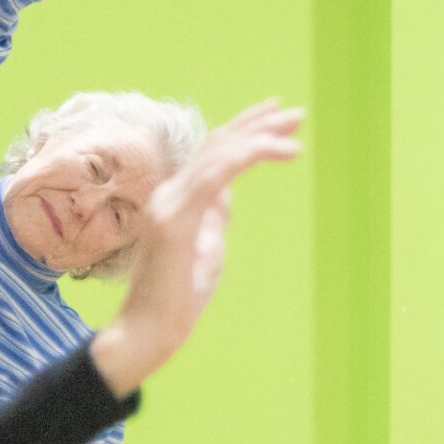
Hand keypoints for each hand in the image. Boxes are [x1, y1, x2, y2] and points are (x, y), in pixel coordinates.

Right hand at [89, 101, 303, 396]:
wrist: (148, 330)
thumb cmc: (177, 296)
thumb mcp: (206, 245)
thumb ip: (213, 215)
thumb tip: (227, 194)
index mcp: (178, 198)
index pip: (211, 152)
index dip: (243, 130)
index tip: (276, 118)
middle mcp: (171, 192)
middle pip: (216, 143)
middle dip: (257, 123)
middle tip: (295, 112)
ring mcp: (169, 203)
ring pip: (218, 152)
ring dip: (260, 136)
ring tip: (295, 128)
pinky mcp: (175, 219)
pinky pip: (215, 174)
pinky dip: (248, 155)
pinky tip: (279, 150)